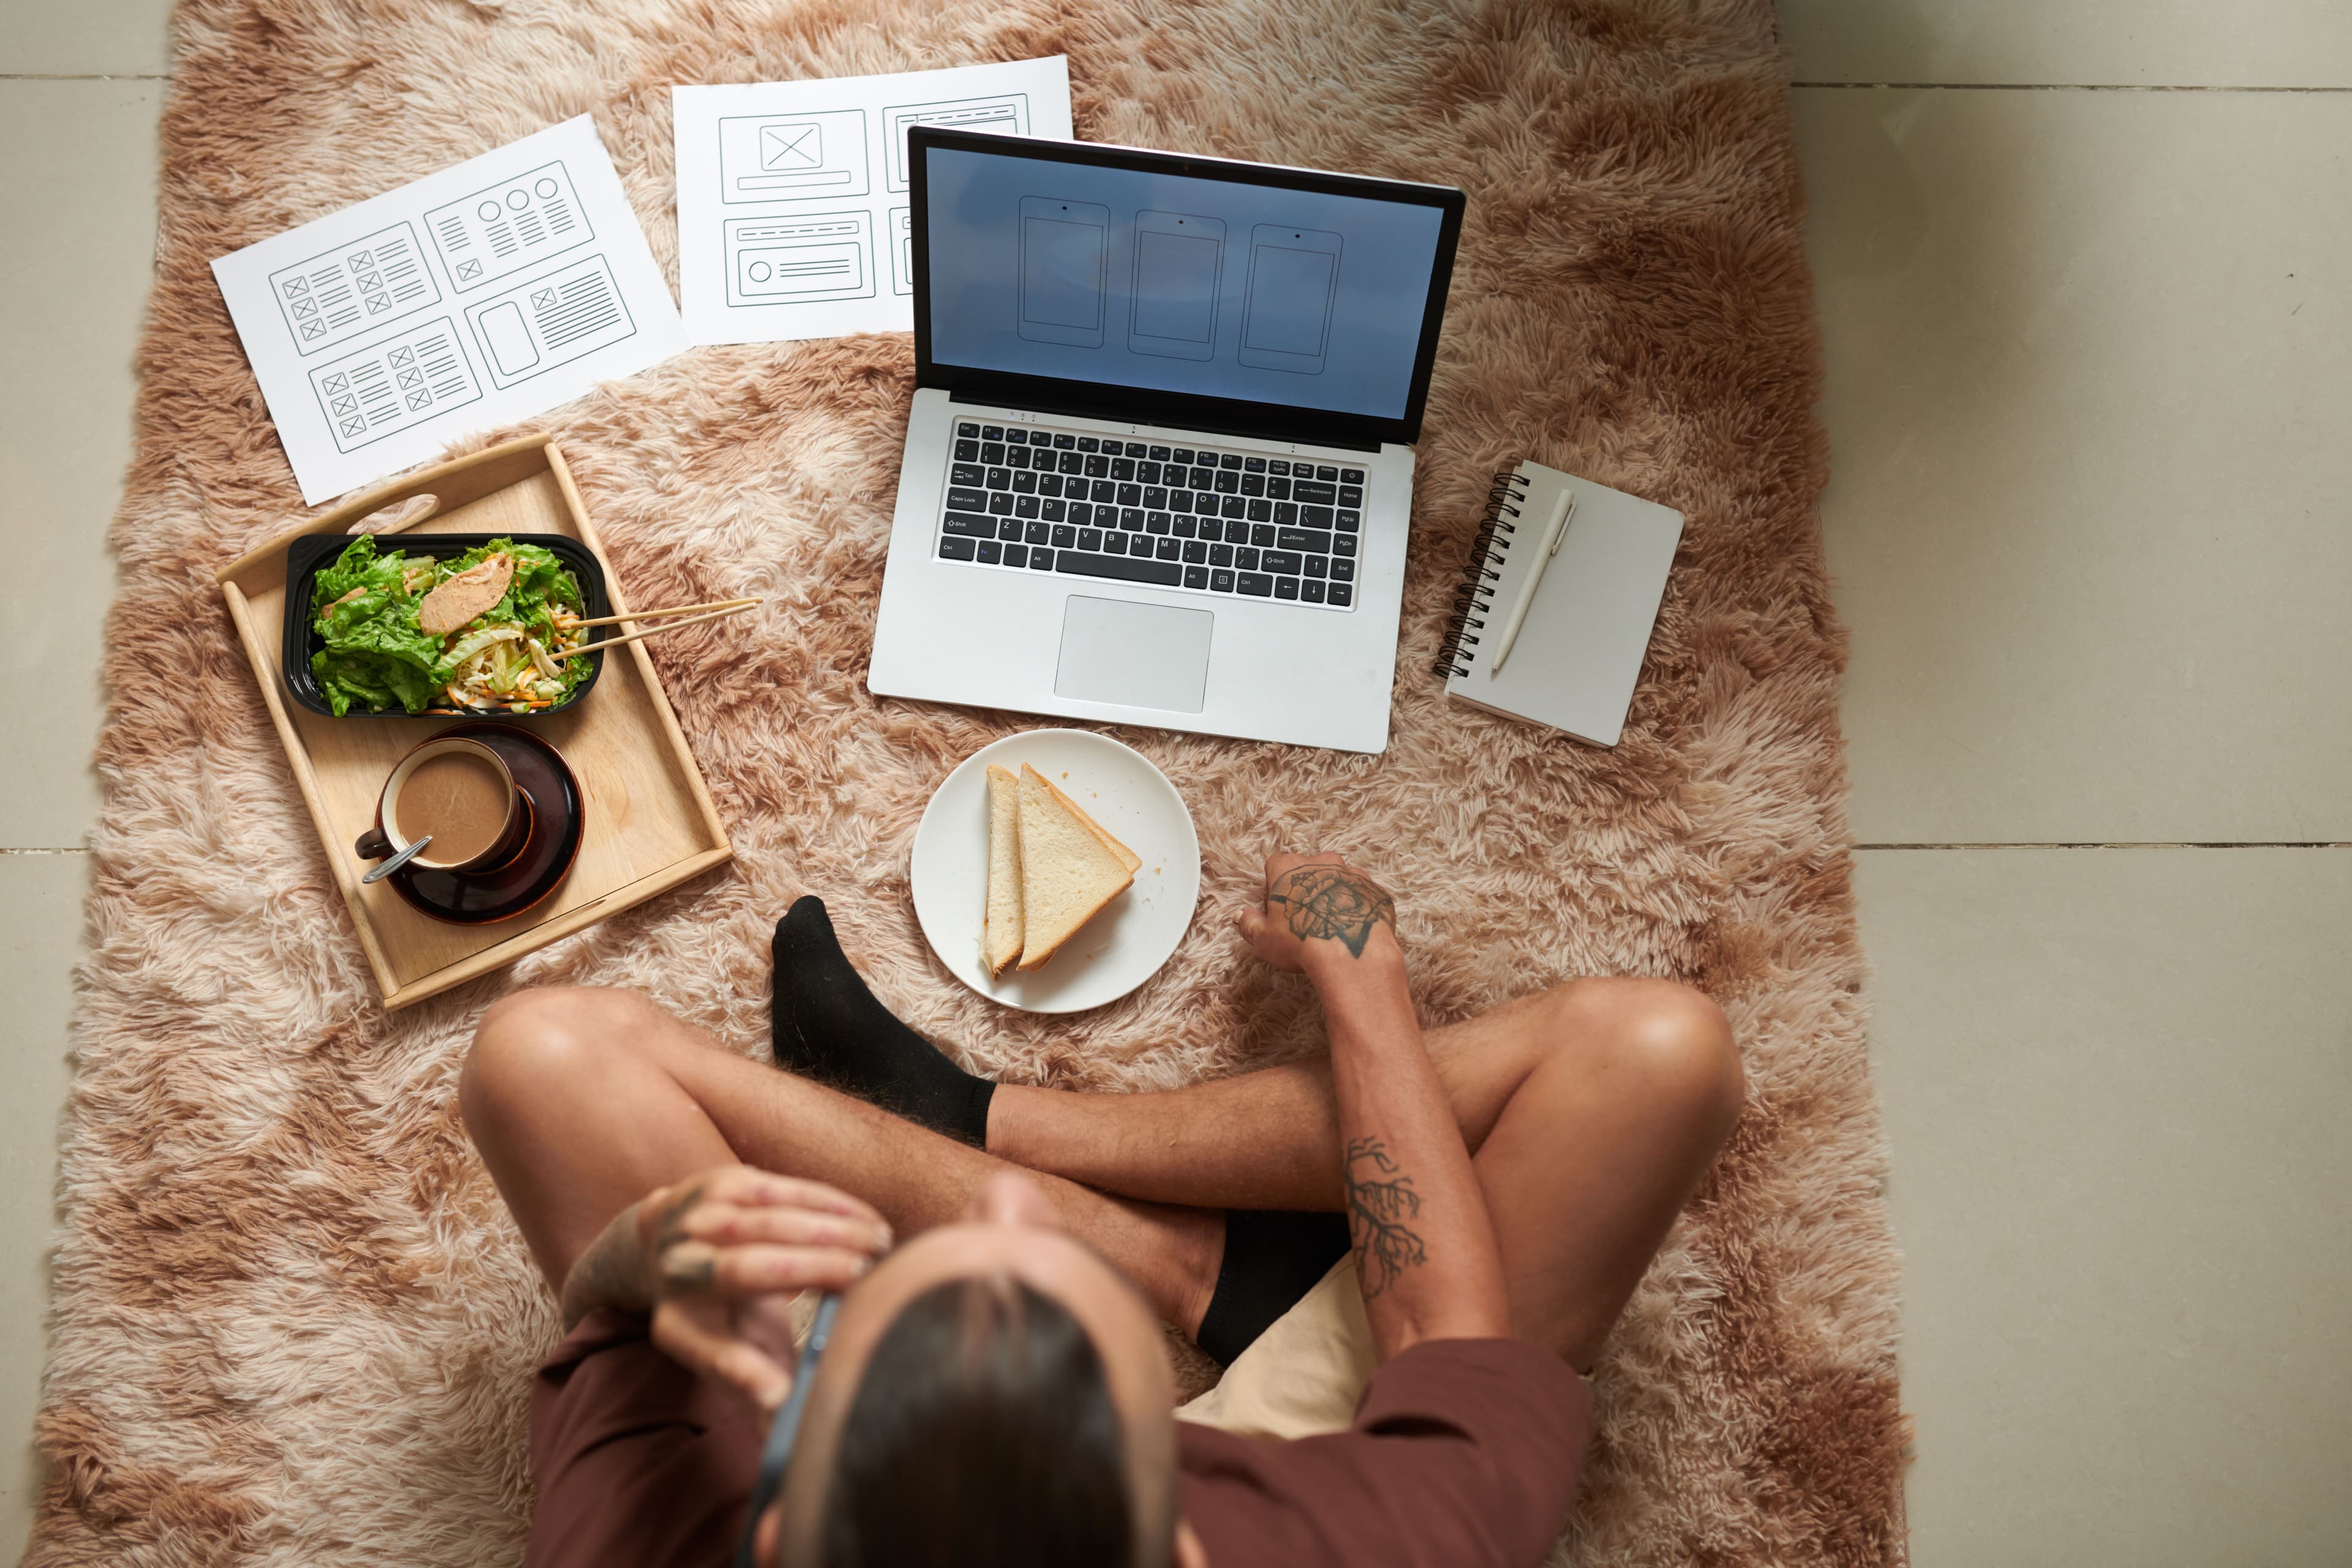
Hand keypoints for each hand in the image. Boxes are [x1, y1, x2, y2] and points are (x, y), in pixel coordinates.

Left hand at [637, 1165, 890, 1411]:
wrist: (667, 1240)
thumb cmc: (713, 1310)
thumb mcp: (723, 1352)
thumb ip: (756, 1380)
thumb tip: (784, 1418)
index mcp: (680, 1326)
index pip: (713, 1352)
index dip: (746, 1374)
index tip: (781, 1396)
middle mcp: (679, 1268)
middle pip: (753, 1268)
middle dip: (818, 1270)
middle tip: (872, 1276)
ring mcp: (698, 1219)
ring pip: (773, 1221)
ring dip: (834, 1230)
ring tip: (880, 1243)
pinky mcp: (725, 1182)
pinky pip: (785, 1191)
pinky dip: (830, 1204)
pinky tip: (865, 1218)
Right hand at [1237, 852, 1399, 971]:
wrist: (1351, 951)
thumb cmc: (1300, 941)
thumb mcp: (1264, 939)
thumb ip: (1249, 923)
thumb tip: (1241, 915)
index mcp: (1289, 867)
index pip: (1274, 865)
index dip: (1273, 886)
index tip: (1276, 909)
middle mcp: (1322, 862)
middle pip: (1308, 868)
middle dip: (1304, 887)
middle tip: (1303, 917)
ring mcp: (1352, 873)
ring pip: (1337, 878)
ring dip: (1331, 894)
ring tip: (1329, 923)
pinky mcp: (1375, 889)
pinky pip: (1361, 894)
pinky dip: (1355, 905)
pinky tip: (1350, 928)